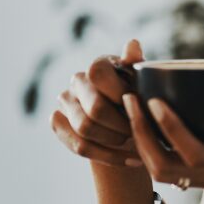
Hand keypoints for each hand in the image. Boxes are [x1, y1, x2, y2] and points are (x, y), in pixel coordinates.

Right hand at [50, 39, 145, 167]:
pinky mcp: (58, 122)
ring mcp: (65, 102)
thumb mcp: (145, 81)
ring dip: (115, 141)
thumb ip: (137, 65)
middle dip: (121, 125)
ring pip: (85, 130)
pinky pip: (80, 146)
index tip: (140, 107)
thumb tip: (133, 44)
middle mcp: (77, 81)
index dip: (121, 95)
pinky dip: (108, 156)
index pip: (98, 75)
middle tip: (139, 132)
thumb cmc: (140, 96)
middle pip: (94, 109)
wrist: (127, 121)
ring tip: (135, 143)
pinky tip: (130, 159)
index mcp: (98, 65)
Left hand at [121, 94, 203, 195]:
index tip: (152, 99)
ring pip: (164, 170)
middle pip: (164, 166)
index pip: (190, 151)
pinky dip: (154, 147)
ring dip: (143, 141)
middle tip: (130, 98)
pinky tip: (147, 124)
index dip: (167, 127)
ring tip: (132, 107)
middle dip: (141, 134)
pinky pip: (173, 166)